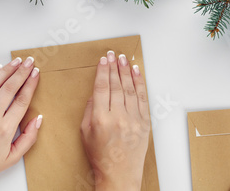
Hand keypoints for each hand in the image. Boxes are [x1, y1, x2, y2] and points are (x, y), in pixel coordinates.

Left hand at [0, 57, 41, 190]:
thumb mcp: (12, 158)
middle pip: (9, 88)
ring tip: (16, 61)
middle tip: (30, 62)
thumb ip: (28, 138)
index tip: (36, 74)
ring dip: (6, 70)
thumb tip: (38, 119)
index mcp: (4, 130)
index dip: (30, 84)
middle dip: (21, 72)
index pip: (21, 100)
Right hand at [80, 51, 150, 190]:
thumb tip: (96, 93)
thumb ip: (90, 110)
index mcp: (100, 119)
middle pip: (116, 85)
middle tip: (113, 54)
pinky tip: (136, 73)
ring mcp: (133, 120)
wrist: (119, 175)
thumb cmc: (100, 156)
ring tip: (123, 59)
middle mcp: (118, 117)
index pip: (101, 87)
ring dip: (126, 71)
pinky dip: (140, 83)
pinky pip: (143, 98)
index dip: (102, 71)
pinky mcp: (144, 123)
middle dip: (114, 67)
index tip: (103, 60)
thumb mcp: (85, 133)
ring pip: (130, 89)